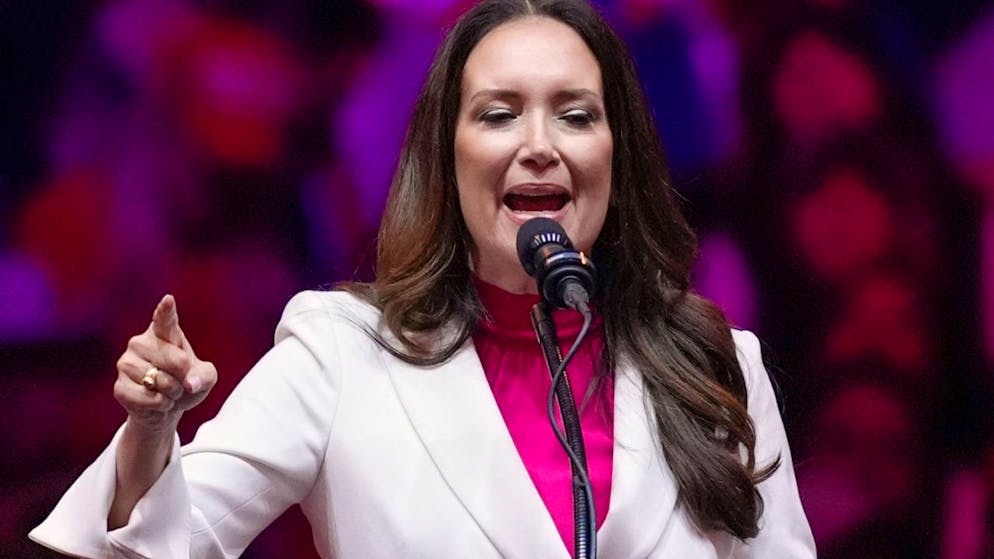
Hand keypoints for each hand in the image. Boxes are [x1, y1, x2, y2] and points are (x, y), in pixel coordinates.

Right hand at [114, 294, 216, 432]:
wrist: (166, 408)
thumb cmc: (186, 383)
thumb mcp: (205, 378)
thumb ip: (204, 377)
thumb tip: (190, 384)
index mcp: (164, 333)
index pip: (165, 318)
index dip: (166, 310)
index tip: (168, 300)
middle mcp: (140, 343)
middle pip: (176, 360)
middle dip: (184, 377)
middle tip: (178, 381)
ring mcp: (126, 363)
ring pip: (161, 382)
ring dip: (172, 394)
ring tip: (166, 391)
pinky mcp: (119, 387)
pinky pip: (148, 399)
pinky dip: (160, 406)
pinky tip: (156, 402)